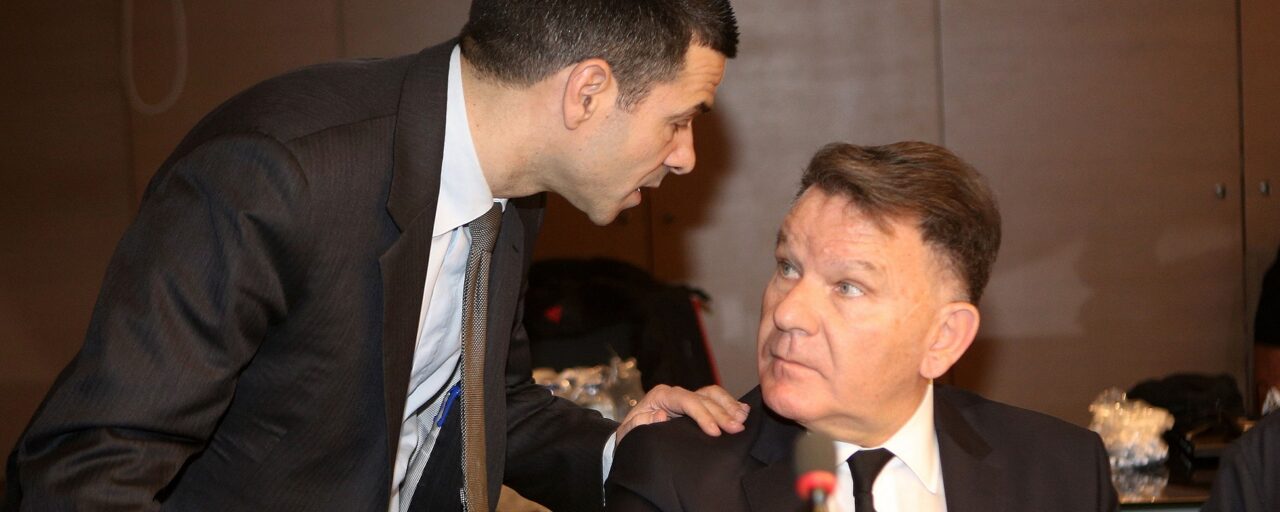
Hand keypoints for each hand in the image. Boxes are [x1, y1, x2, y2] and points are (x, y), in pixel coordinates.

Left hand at [615, 384, 748, 443]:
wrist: (633, 440)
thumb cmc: (631, 437)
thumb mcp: (628, 435)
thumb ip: (639, 424)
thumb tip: (661, 415)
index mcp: (660, 396)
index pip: (686, 400)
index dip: (702, 414)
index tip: (714, 432)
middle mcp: (676, 393)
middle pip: (703, 398)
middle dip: (722, 413)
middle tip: (737, 429)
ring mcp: (687, 398)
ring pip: (713, 394)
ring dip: (729, 406)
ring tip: (743, 419)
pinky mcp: (696, 406)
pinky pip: (716, 399)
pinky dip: (730, 404)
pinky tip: (743, 412)